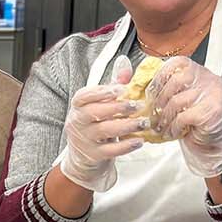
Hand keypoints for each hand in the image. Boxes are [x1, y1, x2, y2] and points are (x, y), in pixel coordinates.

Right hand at [59, 55, 147, 192]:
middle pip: (94, 112)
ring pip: (104, 131)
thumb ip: (113, 86)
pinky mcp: (93, 155)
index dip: (101, 92)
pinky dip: (126, 146)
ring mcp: (84, 140)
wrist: (84, 157)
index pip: (83, 97)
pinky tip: (139, 141)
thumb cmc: (95, 125)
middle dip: (118, 108)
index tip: (121, 89)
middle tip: (139, 105)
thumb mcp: (100, 105)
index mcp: (78, 107)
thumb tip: (124, 64)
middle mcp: (77, 122)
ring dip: (126, 126)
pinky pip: (110, 150)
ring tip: (144, 123)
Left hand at [149, 57, 221, 177]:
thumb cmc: (188, 120)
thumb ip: (157, 87)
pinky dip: (174, 127)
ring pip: (178, 101)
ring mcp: (213, 94)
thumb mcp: (172, 99)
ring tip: (161, 126)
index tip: (150, 93)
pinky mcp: (213, 110)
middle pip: (176, 81)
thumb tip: (126, 78)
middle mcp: (207, 79)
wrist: (207, 141)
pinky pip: (184, 116)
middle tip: (153, 113)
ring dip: (164, 117)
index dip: (159, 77)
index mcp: (197, 71)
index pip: (176, 63)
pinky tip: (172, 131)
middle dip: (159, 100)